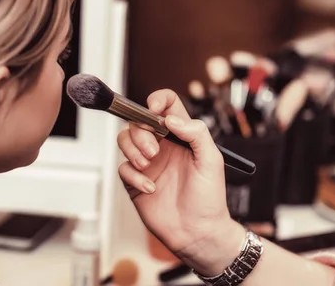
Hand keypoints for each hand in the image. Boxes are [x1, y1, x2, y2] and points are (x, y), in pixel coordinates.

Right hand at [116, 89, 244, 275]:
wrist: (198, 233)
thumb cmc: (209, 198)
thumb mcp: (211, 160)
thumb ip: (196, 133)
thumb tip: (169, 119)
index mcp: (183, 136)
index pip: (167, 105)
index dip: (158, 100)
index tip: (153, 110)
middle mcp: (163, 145)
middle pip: (139, 121)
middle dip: (141, 133)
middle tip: (154, 153)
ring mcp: (148, 163)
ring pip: (125, 139)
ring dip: (133, 150)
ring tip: (148, 166)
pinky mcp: (136, 181)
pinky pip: (123, 168)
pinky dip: (133, 176)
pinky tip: (150, 188)